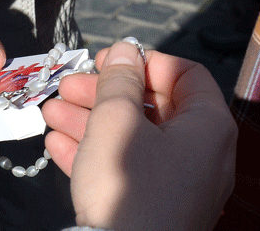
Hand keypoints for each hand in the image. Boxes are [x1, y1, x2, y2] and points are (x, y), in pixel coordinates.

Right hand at [41, 43, 236, 230]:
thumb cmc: (127, 189)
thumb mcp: (116, 121)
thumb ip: (119, 80)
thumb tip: (124, 50)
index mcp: (208, 126)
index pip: (186, 75)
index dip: (146, 61)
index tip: (110, 60)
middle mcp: (203, 155)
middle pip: (153, 107)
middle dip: (106, 93)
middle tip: (69, 86)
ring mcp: (181, 186)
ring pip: (135, 139)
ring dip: (92, 121)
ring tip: (51, 112)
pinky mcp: (157, 210)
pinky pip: (128, 171)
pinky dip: (97, 155)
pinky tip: (58, 146)